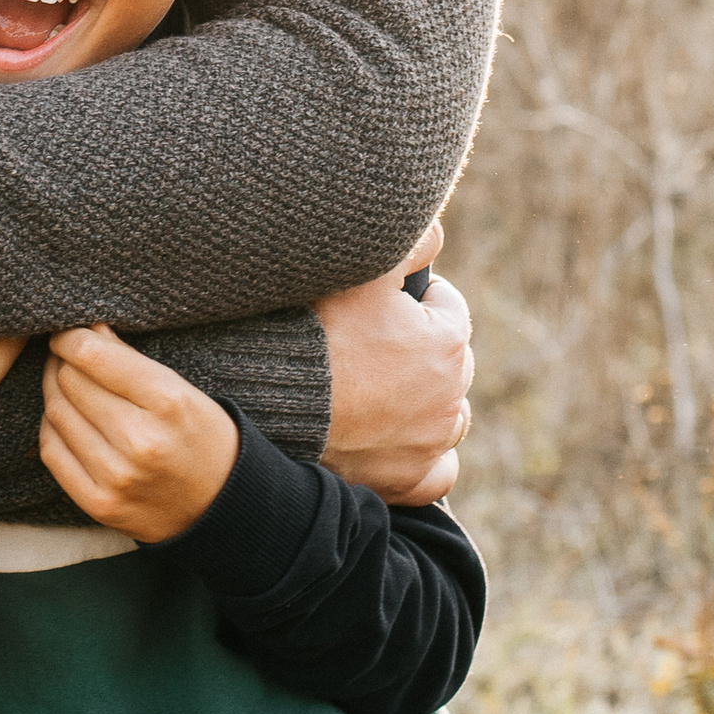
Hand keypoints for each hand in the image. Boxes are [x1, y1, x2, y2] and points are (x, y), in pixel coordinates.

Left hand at [41, 325, 241, 541]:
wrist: (222, 506)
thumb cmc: (203, 437)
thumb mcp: (182, 389)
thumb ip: (130, 359)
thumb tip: (86, 330)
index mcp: (167, 402)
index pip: (92, 356)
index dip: (69, 338)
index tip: (65, 333)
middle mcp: (139, 440)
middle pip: (70, 382)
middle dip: (62, 362)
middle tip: (65, 355)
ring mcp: (116, 476)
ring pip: (57, 414)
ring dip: (54, 391)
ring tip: (64, 383)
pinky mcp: (99, 503)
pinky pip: (52, 452)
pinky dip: (52, 427)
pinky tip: (65, 418)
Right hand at [317, 221, 474, 504]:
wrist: (265, 399)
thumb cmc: (310, 328)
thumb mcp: (360, 268)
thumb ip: (410, 240)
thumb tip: (437, 233)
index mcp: (446, 343)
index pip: (447, 305)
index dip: (414, 296)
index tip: (382, 300)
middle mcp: (449, 398)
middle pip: (448, 361)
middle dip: (420, 347)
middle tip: (370, 340)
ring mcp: (427, 445)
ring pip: (447, 417)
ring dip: (427, 401)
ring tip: (382, 388)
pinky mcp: (404, 481)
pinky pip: (436, 473)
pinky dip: (425, 457)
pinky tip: (402, 440)